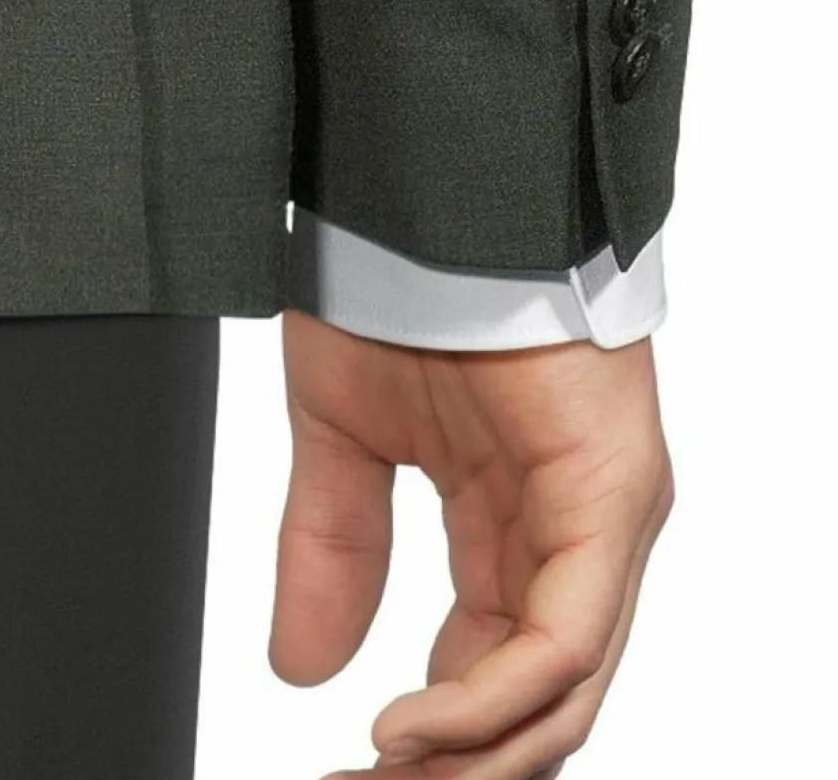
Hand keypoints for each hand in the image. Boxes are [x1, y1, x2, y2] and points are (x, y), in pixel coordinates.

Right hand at [271, 309, 674, 779]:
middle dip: (450, 767)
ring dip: (472, 755)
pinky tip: (415, 725)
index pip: (487, 671)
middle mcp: (569, 534)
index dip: (424, 744)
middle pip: (534, 701)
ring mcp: (601, 517)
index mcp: (511, 523)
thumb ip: (331, 549)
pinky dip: (492, 698)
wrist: (425, 195)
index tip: (343, 777)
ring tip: (382, 777)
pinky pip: (567, 634)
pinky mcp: (613, 494)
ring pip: (563, 690)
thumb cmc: (399, 285)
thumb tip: (303, 668)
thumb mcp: (342, 440)